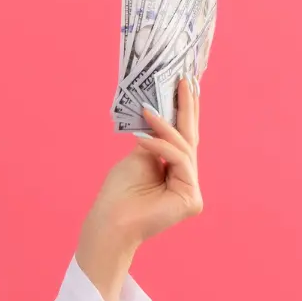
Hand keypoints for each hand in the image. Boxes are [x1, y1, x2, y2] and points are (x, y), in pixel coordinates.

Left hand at [75, 77, 203, 300]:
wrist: (109, 220)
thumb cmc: (118, 193)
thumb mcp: (138, 156)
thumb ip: (154, 139)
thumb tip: (160, 116)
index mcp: (174, 170)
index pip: (181, 138)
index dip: (183, 112)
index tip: (183, 84)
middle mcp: (186, 179)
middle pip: (189, 139)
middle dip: (187, 108)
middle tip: (185, 80)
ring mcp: (191, 190)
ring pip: (184, 149)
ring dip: (165, 128)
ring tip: (148, 111)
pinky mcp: (192, 198)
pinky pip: (180, 162)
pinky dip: (162, 148)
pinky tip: (144, 140)